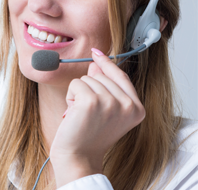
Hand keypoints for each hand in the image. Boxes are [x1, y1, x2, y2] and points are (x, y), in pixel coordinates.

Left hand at [50, 48, 144, 186]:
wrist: (78, 157)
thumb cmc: (88, 135)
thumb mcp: (104, 110)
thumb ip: (105, 87)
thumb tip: (96, 64)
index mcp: (137, 109)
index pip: (121, 76)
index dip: (107, 63)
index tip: (96, 52)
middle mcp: (128, 106)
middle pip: (101, 76)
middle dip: (88, 89)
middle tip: (87, 113)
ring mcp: (111, 103)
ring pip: (87, 79)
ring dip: (78, 94)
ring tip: (81, 115)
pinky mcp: (92, 102)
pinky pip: (76, 84)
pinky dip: (70, 97)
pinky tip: (73, 113)